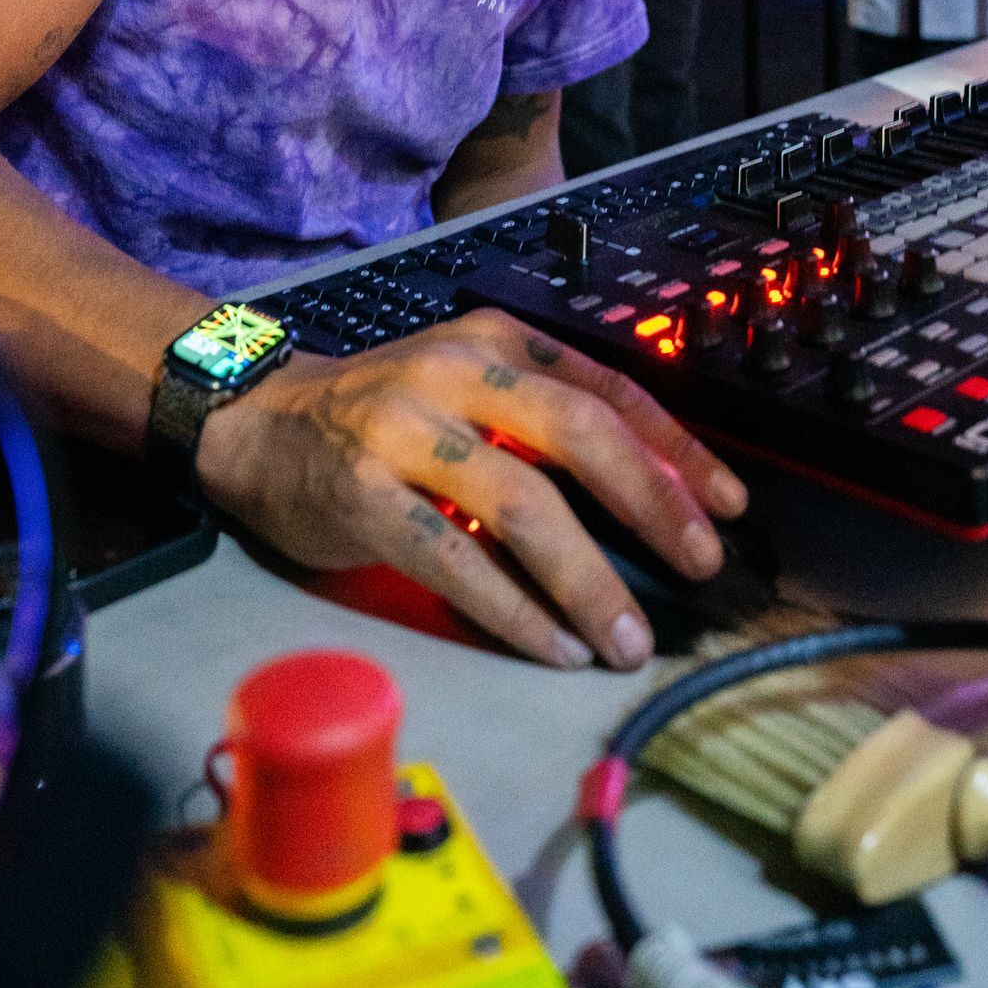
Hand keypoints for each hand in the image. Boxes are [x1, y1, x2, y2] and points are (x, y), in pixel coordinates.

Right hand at [195, 305, 748, 669]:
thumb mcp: (469, 386)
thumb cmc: (385, 414)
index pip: (606, 387)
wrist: (258, 422)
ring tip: (627, 638)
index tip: (728, 504)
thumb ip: (545, 419)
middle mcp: (454, 371)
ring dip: (586, 578)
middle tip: (700, 563)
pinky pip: (452, 560)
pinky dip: (512, 609)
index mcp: (495, 340)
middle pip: (575, 433)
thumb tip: (658, 494)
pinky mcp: (362, 495)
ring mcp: (404, 431)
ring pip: (520, 504)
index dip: (674, 448)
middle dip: (649, 504)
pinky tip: (554, 647)